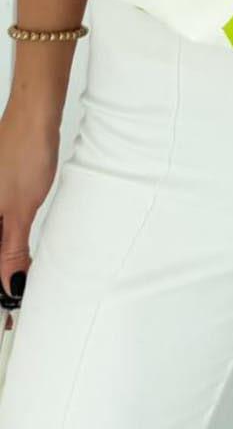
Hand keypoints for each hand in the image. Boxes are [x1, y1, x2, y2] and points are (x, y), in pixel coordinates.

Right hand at [0, 101, 60, 307]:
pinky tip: (14, 254)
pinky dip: (4, 244)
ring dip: (4, 262)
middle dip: (1, 278)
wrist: (35, 115)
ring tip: (16, 282)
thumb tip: (8, 285)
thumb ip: (10, 252)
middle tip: (14, 301)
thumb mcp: (20, 211)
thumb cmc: (25, 151)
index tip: (7, 312)